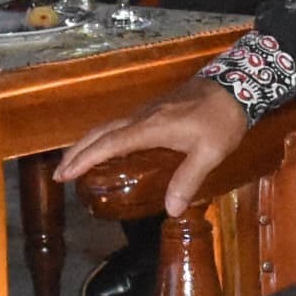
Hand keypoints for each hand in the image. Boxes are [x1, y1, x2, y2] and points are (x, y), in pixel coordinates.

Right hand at [56, 80, 253, 216]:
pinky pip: (120, 125)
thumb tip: (170, 211)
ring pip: (108, 127)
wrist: (236, 85)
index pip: (109, 144)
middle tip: (60, 174)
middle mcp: (142, 117)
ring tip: (75, 163)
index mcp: (150, 127)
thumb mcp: (210, 153)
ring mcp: (147, 111)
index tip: (66, 174)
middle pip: (100, 133)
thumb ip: (188, 179)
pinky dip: (105, 138)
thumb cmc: (222, 119)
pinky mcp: (154, 110)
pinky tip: (108, 150)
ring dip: (88, 144)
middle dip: (77, 152)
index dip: (86, 159)